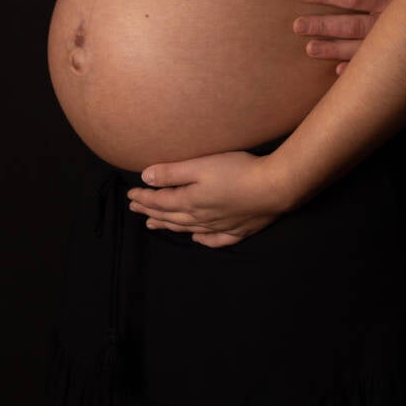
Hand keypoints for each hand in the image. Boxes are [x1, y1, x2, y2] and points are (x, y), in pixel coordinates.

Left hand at [126, 150, 287, 247]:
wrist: (274, 189)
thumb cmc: (237, 171)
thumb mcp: (201, 166)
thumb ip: (173, 172)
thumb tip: (145, 178)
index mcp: (189, 202)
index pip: (160, 201)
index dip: (144, 198)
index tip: (131, 195)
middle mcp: (200, 218)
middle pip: (170, 216)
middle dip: (151, 212)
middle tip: (136, 210)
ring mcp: (220, 226)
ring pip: (188, 228)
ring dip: (168, 226)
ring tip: (154, 225)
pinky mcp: (238, 230)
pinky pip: (214, 239)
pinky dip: (202, 239)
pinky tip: (198, 238)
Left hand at [294, 0, 402, 73]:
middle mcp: (387, 23)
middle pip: (347, 24)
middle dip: (321, 25)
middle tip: (296, 26)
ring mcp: (394, 44)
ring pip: (356, 48)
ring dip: (332, 49)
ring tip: (309, 49)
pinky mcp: (402, 58)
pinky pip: (374, 66)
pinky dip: (355, 69)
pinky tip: (337, 72)